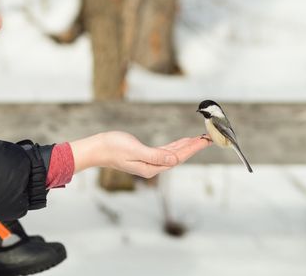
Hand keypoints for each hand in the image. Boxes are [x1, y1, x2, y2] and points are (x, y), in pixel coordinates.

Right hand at [70, 131, 211, 178]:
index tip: (204, 141)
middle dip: (193, 148)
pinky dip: (175, 146)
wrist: (97, 148)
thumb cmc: (113, 148)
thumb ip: (155, 156)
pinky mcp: (144, 156)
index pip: (177, 159)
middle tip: (207, 138)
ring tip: (198, 139)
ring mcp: (148, 162)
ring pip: (173, 154)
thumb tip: (174, 160)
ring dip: (185, 146)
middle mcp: (152, 167)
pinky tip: (181, 142)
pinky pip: (165, 152)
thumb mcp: (135, 150)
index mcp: (151, 168)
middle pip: (178, 157)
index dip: (192, 149)